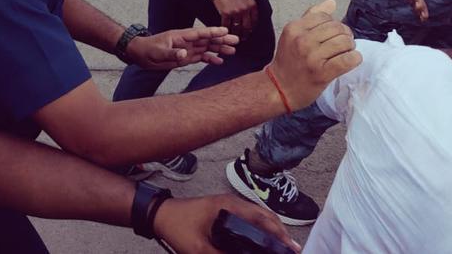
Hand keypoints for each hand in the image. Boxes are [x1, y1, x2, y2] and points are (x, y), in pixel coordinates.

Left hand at [125, 26, 238, 70]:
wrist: (140, 54)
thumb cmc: (148, 50)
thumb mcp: (158, 52)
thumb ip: (172, 53)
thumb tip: (184, 54)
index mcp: (181, 36)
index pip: (200, 33)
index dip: (213, 32)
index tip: (226, 31)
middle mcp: (187, 42)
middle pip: (207, 40)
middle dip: (221, 40)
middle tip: (237, 41)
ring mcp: (187, 49)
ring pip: (207, 48)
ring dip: (219, 49)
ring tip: (233, 51)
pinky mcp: (185, 57)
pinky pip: (201, 57)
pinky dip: (210, 59)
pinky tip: (220, 62)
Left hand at [155, 195, 299, 253]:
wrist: (159, 214)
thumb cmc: (177, 227)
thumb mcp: (198, 248)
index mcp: (229, 206)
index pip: (262, 218)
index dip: (279, 233)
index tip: (291, 248)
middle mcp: (232, 202)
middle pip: (264, 216)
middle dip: (280, 233)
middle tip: (292, 250)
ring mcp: (228, 205)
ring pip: (257, 217)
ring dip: (270, 231)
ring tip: (281, 248)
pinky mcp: (223, 211)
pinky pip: (248, 219)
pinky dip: (259, 230)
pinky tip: (261, 243)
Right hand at [209, 0, 257, 35]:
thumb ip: (250, 8)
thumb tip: (249, 20)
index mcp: (252, 5)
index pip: (254, 22)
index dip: (251, 29)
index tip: (249, 32)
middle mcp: (245, 10)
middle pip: (247, 27)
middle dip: (245, 34)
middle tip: (242, 38)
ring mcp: (235, 12)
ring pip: (237, 28)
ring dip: (235, 34)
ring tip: (233, 36)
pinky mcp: (225, 13)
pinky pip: (226, 25)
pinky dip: (225, 30)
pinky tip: (225, 31)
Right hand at [268, 0, 360, 112]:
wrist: (280, 88)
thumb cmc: (288, 60)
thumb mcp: (293, 34)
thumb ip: (311, 16)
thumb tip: (331, 2)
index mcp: (295, 28)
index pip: (325, 16)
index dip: (334, 23)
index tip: (335, 33)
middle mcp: (302, 41)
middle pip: (337, 28)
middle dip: (345, 34)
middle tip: (344, 43)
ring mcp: (312, 57)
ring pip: (344, 42)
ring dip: (350, 46)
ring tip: (346, 51)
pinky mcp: (322, 73)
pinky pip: (347, 60)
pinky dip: (354, 59)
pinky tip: (351, 60)